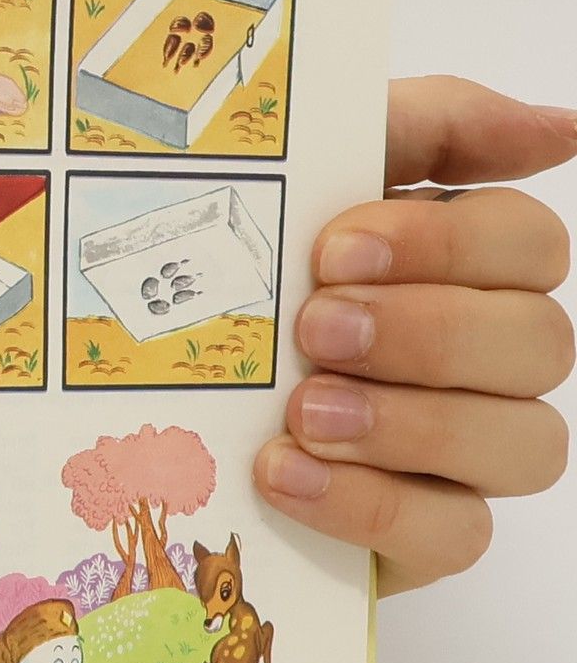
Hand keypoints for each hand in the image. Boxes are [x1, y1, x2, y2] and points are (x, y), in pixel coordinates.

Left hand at [256, 77, 573, 594]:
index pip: (530, 245)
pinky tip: (286, 474)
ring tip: (304, 410)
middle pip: (540, 343)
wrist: (128, 392)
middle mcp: (485, 357)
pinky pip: (457, 534)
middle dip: (427, 333)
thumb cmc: (231, 273)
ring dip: (412, 423)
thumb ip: (430, 126)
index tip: (336, 247)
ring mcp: (464, 454)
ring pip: (527, 444)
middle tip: (316, 328)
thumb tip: (562, 128)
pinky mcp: (422, 536)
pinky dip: (371, 504)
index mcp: (462, 262)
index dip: (448, 245)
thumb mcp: (299, 171)